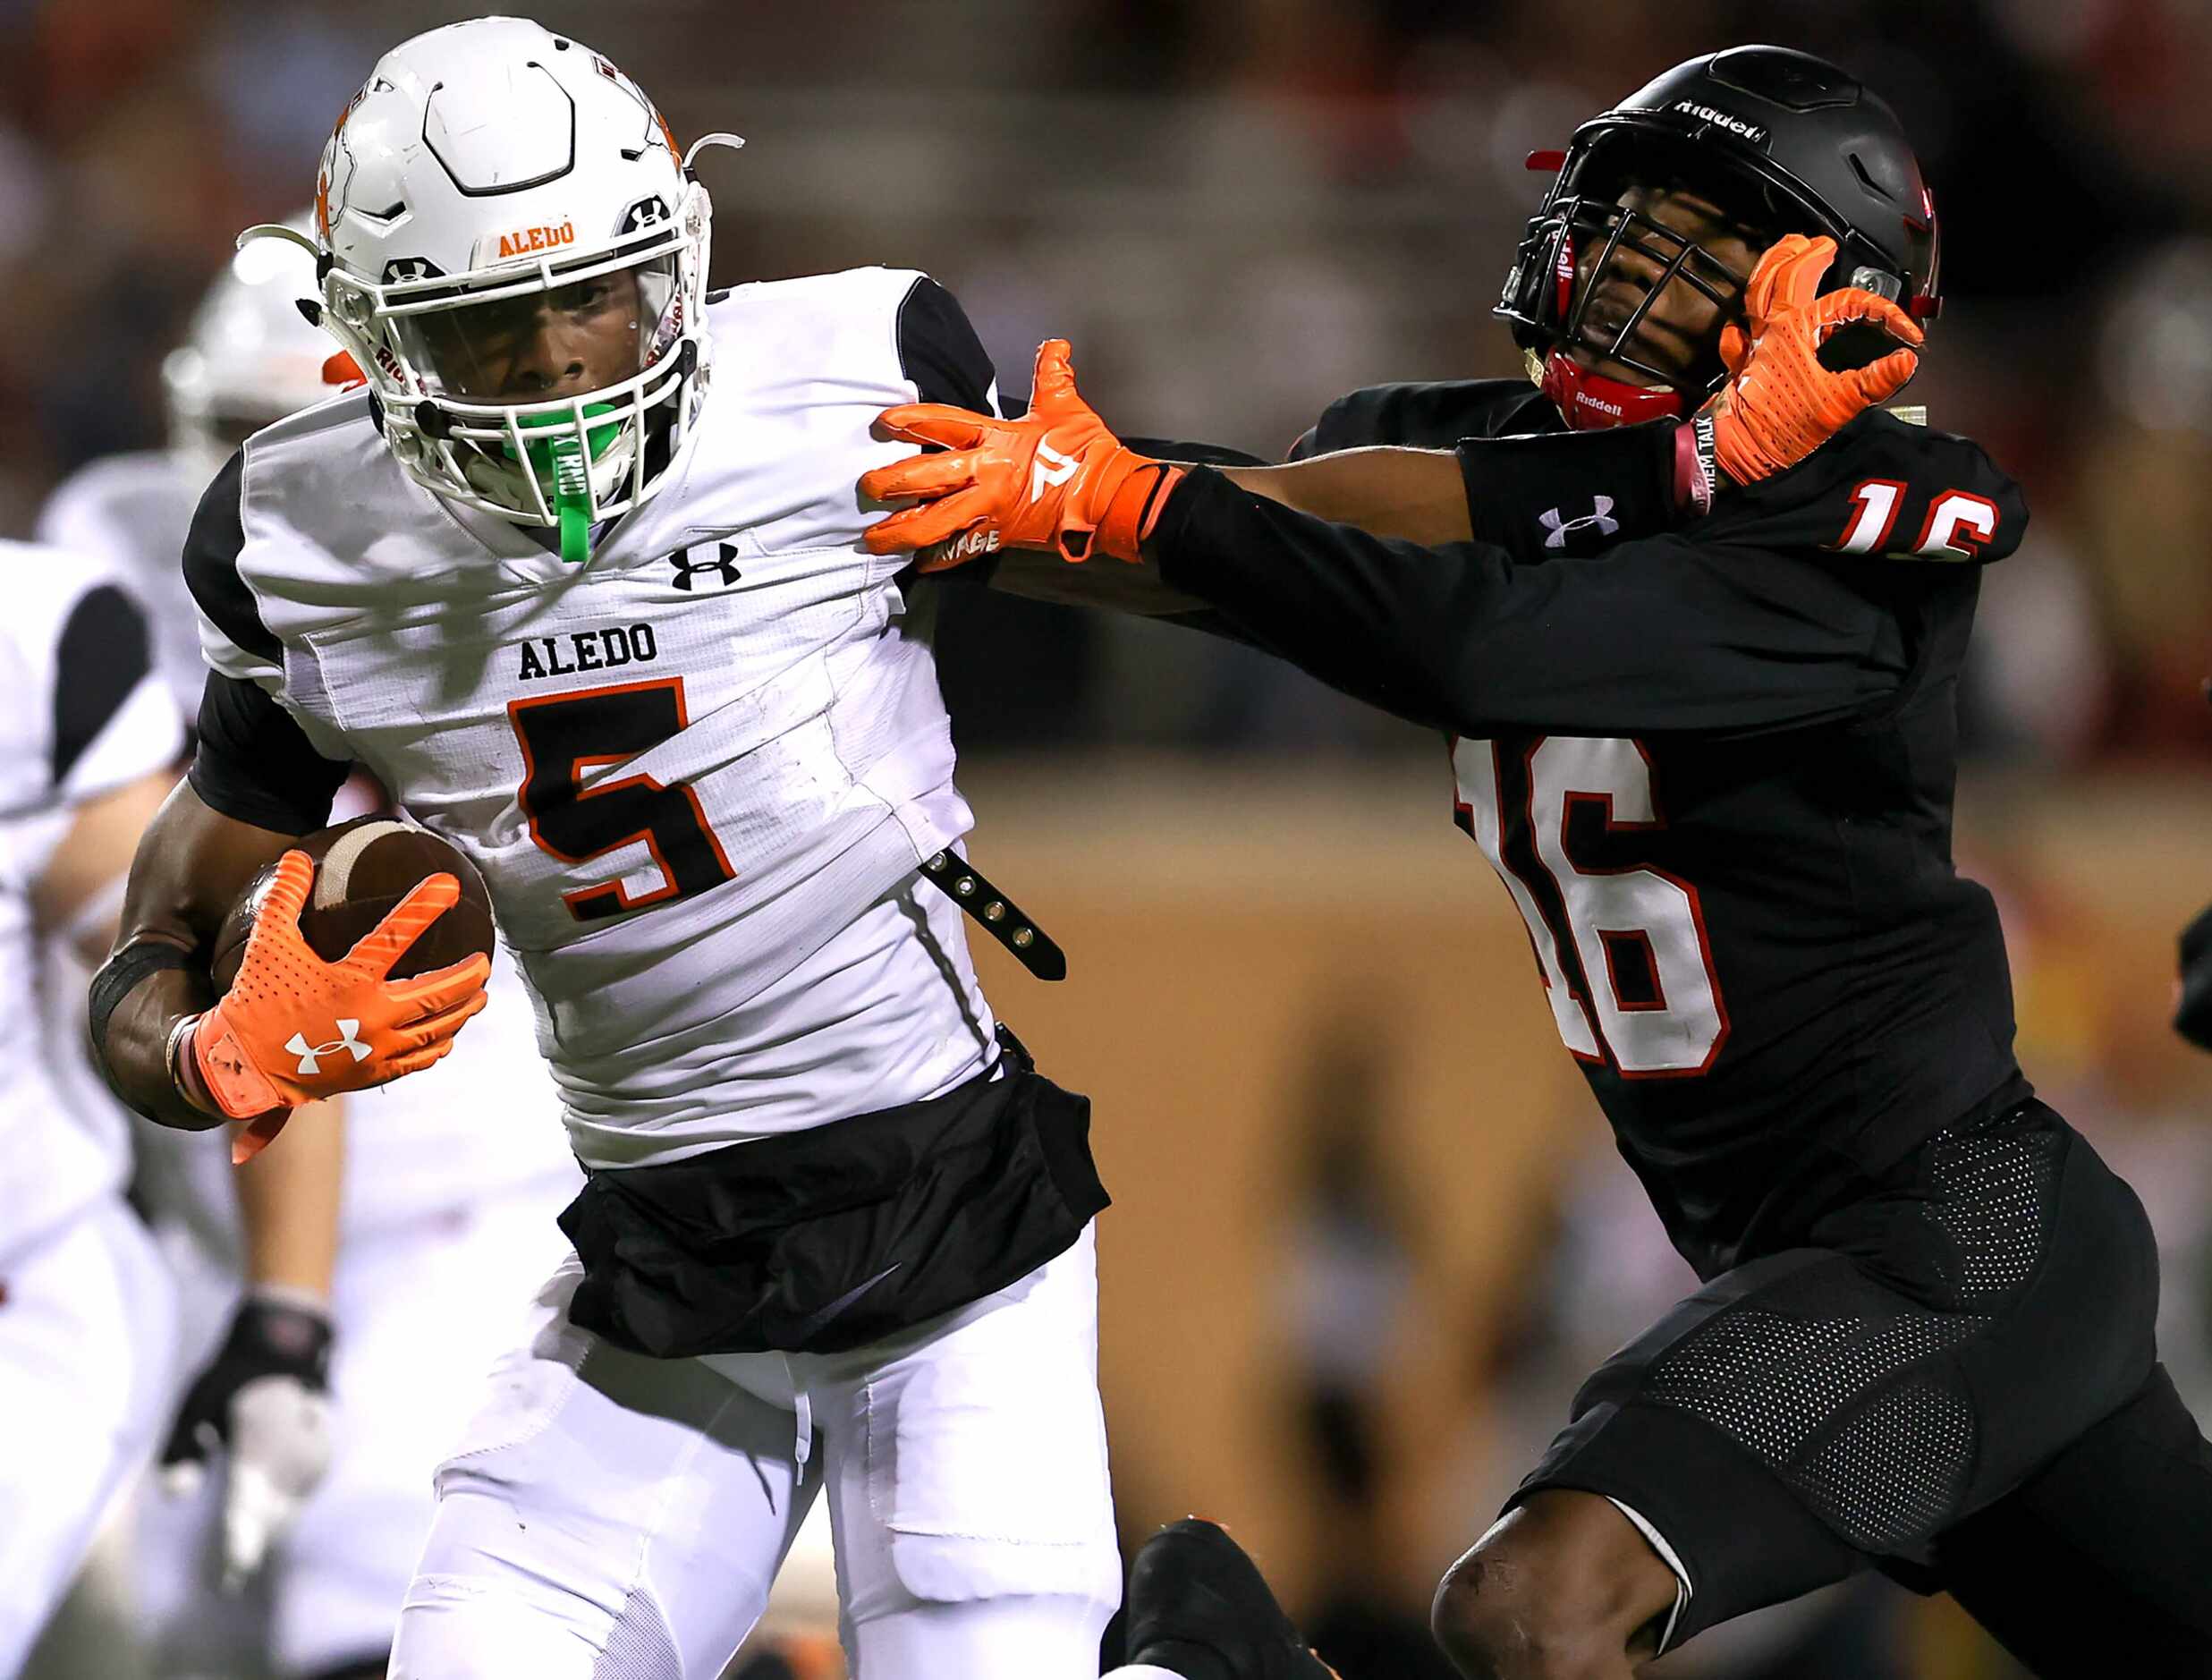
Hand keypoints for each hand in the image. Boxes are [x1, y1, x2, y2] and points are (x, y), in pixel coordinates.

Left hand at [159, 1289, 335, 1590]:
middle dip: (254, 1545)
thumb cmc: (233, 1374)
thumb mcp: (195, 1403)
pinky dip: (288, 1509)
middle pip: (274, 1512)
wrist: (285, 1343)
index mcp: (260, 1442)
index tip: (232, 1574)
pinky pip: (303, 1491)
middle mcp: (293, 1451)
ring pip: (292, 1505)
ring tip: (249, 1558)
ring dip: (271, 1530)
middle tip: (231, 1580)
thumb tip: (178, 1494)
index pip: (250, 1503)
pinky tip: (275, 1522)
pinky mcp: (321, 1452)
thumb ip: (183, 1449)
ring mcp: (312, 1453)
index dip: (241, 1541)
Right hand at [185, 850, 488, 1155]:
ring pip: (437, 1029)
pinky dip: (437, 1046)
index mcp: (351, 979)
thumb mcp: (268, 946)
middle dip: (468, 977)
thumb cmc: (256, 1000)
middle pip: (438, 993)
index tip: (450, 885)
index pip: (396, 934)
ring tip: (481, 997)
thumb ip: (284, 900)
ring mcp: (377, 1048)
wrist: (243, 1067)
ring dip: (463, 1011)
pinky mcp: (373, 1073)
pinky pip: (418, 1060)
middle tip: (485, 962)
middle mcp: (373, 1015)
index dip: (425, 906)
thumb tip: (295, 859)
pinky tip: (447, 1038)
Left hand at [862, 339, 1184, 566]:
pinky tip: (920, 562)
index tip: (884, 424)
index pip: (944, 424)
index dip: (911, 421)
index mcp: (997, 439)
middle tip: (865, 487)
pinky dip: (940, 558)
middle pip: (927, 478)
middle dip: (892, 484)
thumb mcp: (1066, 407)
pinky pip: (962, 550)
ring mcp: (991, 509)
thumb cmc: (1087, 452)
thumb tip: (1057, 345)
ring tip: (873, 540)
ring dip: (901, 533)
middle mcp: (987, 475)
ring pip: (935, 523)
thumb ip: (1052, 374)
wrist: (1111, 499)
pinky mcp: (1001, 537)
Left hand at [1703, 233, 1923, 485]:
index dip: (1884, 313)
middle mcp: (1772, 328)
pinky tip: (1743, 320)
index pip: (1849, 304)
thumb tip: (1907, 361)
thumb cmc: (1780, 429)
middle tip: (1824, 244)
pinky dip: (1741, 321)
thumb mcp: (1838, 404)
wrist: (1735, 453)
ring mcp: (1754, 343)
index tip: (1909, 336)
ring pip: (1758, 291)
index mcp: (1798, 330)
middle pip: (1789, 276)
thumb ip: (1875, 381)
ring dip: (1772, 265)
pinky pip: (1737, 333)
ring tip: (1786, 248)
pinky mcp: (1741, 365)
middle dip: (1809, 255)